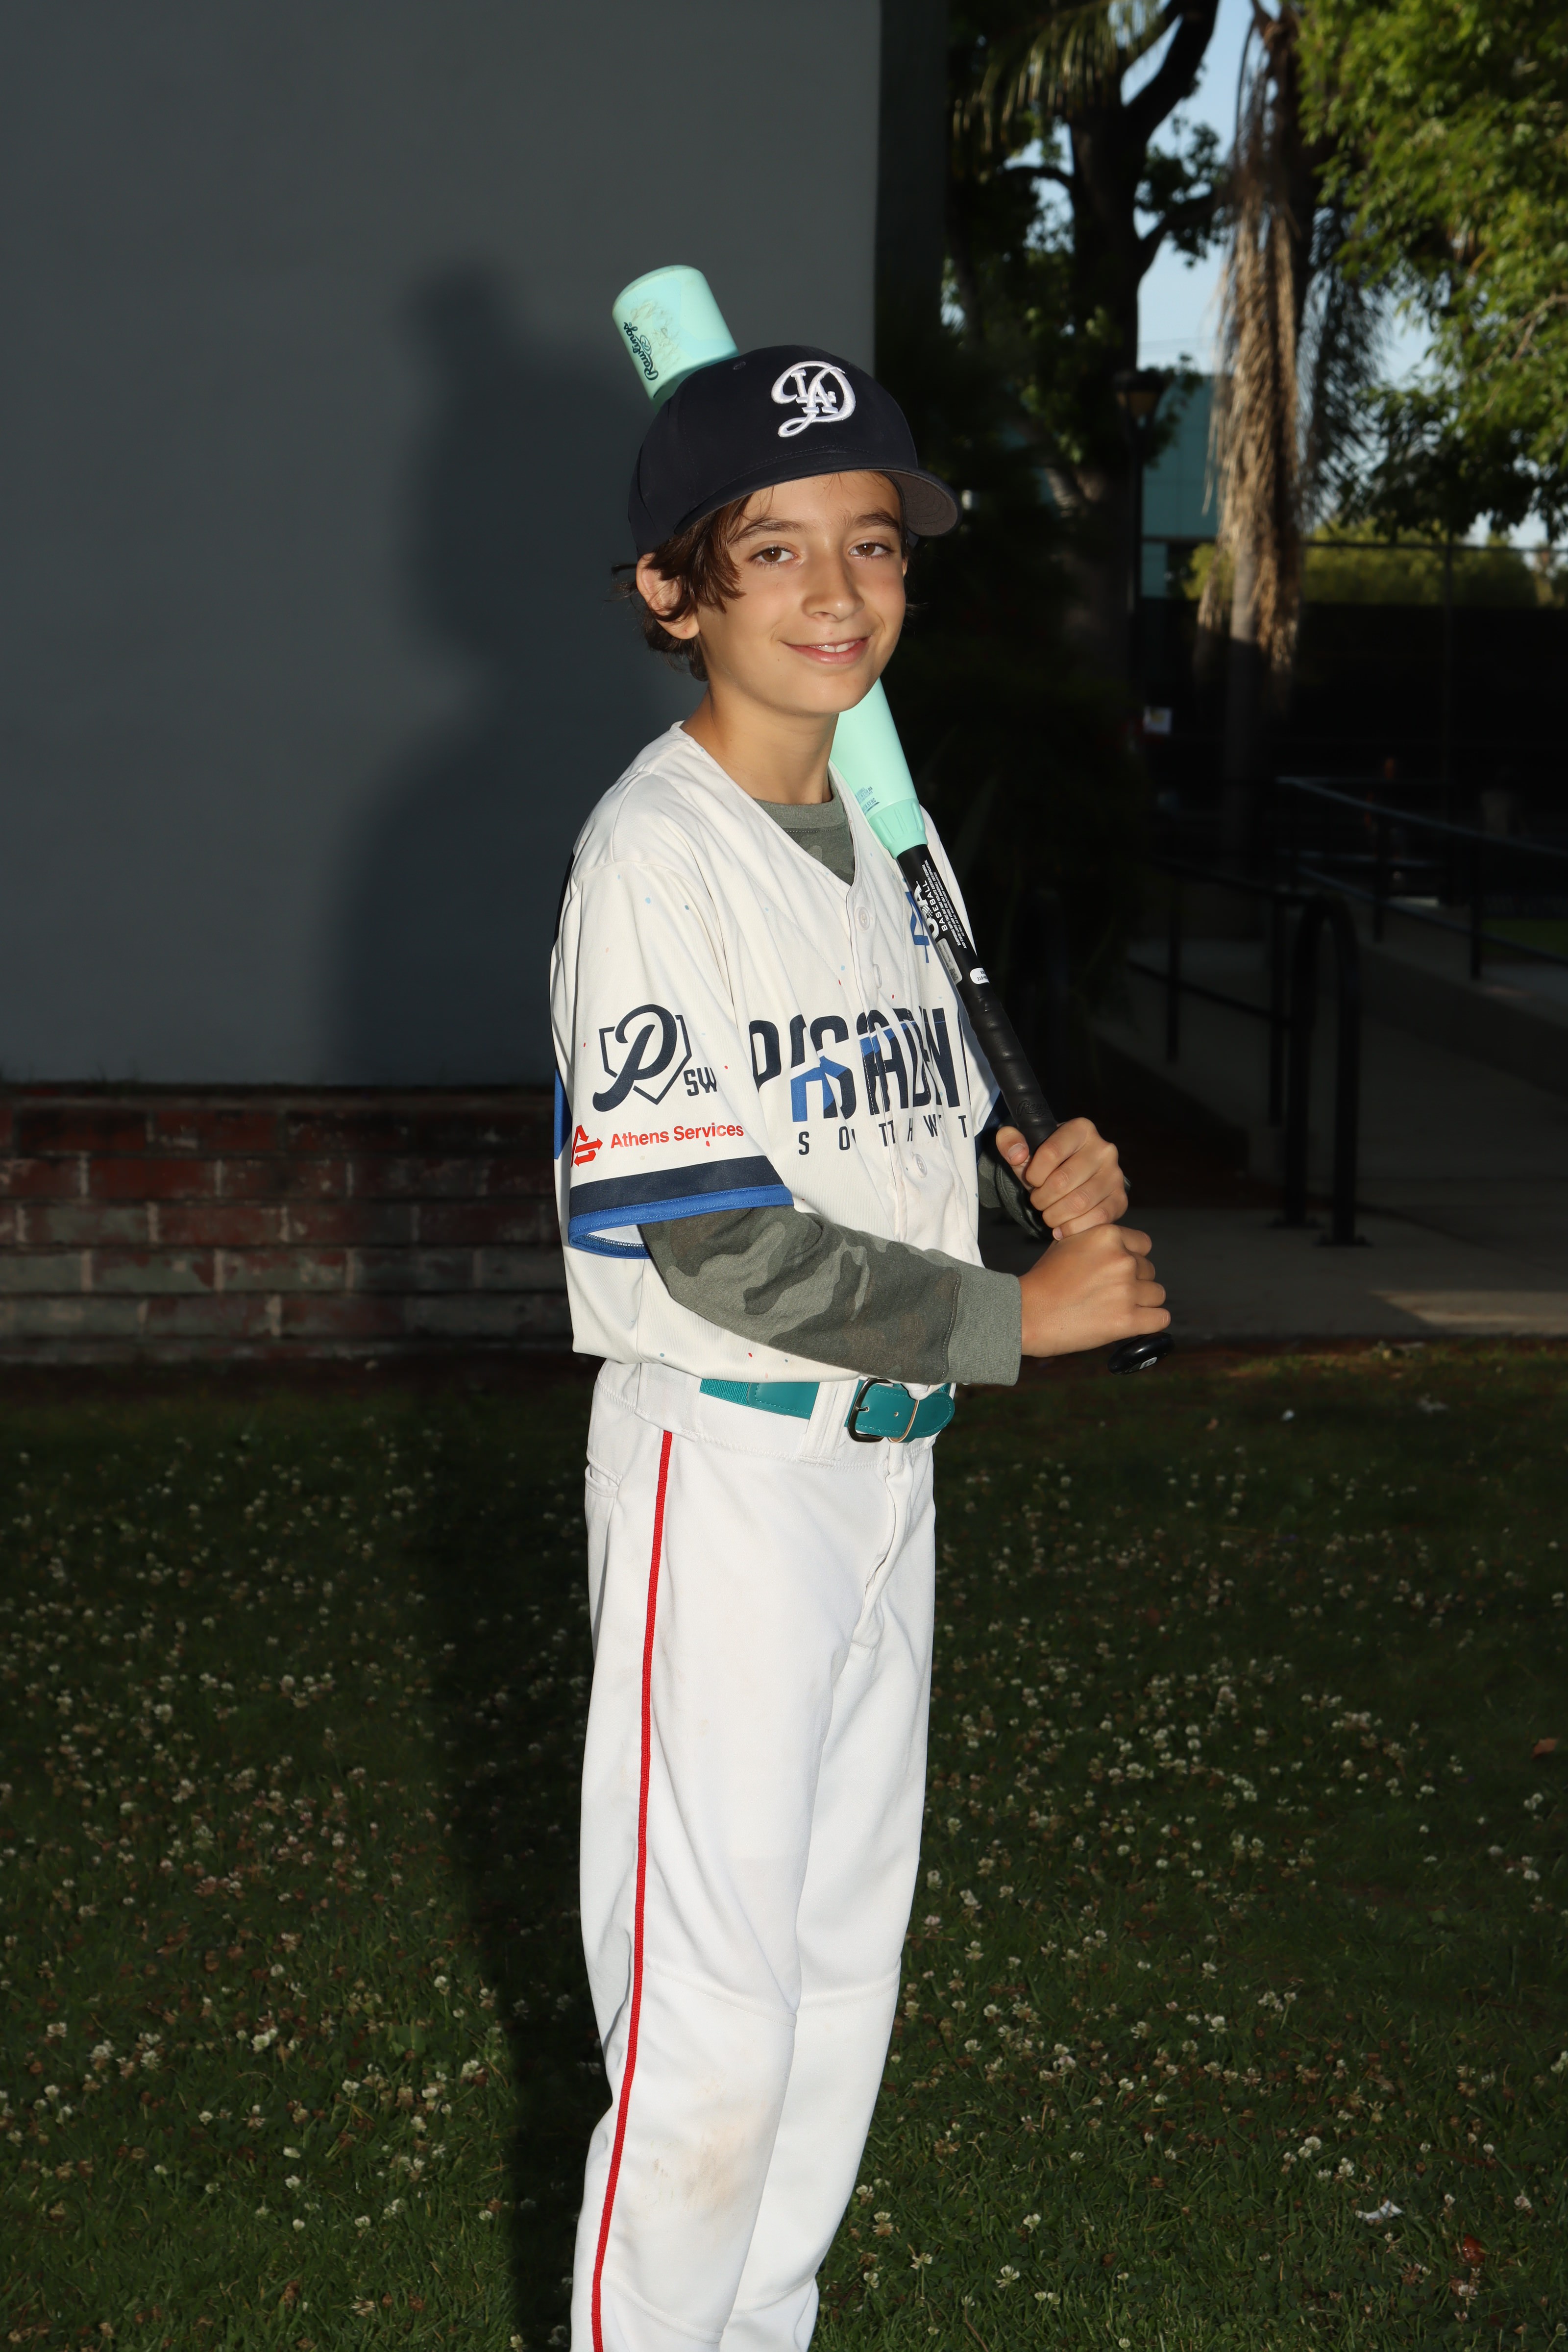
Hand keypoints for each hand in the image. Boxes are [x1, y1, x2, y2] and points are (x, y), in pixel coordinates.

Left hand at [995, 1118, 1125, 1236]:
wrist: (1072, 1179)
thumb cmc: (1047, 1164)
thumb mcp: (1025, 1149)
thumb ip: (1010, 1141)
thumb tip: (1016, 1153)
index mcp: (1081, 1128)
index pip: (1050, 1153)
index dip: (1033, 1173)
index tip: (1031, 1179)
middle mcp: (1104, 1148)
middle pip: (1063, 1181)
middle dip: (1041, 1198)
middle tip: (1038, 1201)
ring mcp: (1115, 1174)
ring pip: (1079, 1202)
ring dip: (1055, 1215)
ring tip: (1049, 1214)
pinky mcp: (1120, 1199)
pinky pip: (1097, 1218)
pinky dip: (1073, 1228)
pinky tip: (1062, 1228)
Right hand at [1017, 1226, 1168, 1359]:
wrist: (1025, 1314)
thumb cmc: (1043, 1280)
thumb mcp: (1066, 1243)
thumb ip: (1096, 1240)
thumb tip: (1116, 1244)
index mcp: (1108, 1236)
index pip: (1144, 1245)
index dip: (1132, 1258)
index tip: (1116, 1271)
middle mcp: (1122, 1259)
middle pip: (1150, 1270)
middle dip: (1134, 1282)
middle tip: (1109, 1294)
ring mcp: (1126, 1290)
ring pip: (1157, 1294)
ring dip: (1142, 1302)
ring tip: (1116, 1309)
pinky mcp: (1127, 1320)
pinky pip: (1160, 1318)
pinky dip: (1150, 1322)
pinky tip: (1134, 1323)